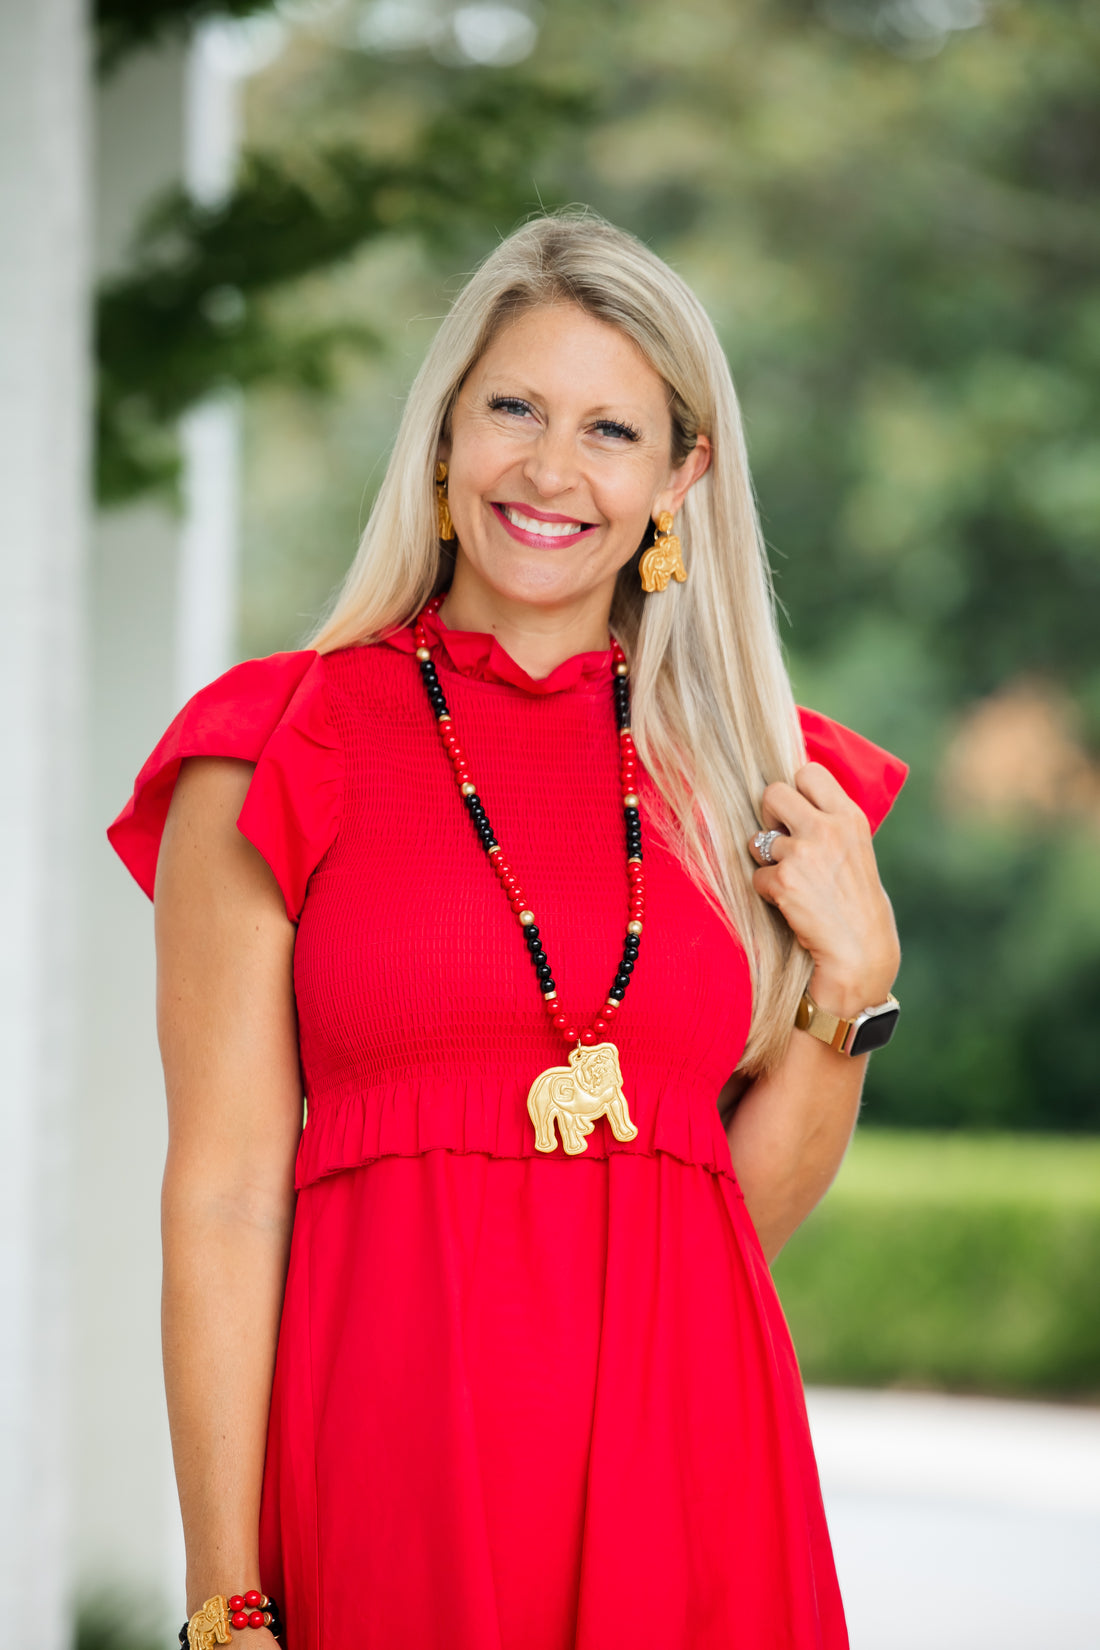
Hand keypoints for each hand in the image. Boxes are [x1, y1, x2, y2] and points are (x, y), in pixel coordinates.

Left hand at [749, 762, 899, 1017]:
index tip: (797, 814)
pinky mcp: (783, 880)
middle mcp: (828, 828)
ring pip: (757, 839)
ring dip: (765, 861)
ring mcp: (804, 853)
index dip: (795, 791)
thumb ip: (829, 827)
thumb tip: (787, 808)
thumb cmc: (857, 907)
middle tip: (779, 841)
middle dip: (768, 817)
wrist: (861, 955)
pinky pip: (757, 876)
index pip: (808, 772)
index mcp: (850, 818)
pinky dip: (767, 892)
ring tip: (791, 883)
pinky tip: (790, 906)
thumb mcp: (855, 852)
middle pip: (772, 793)